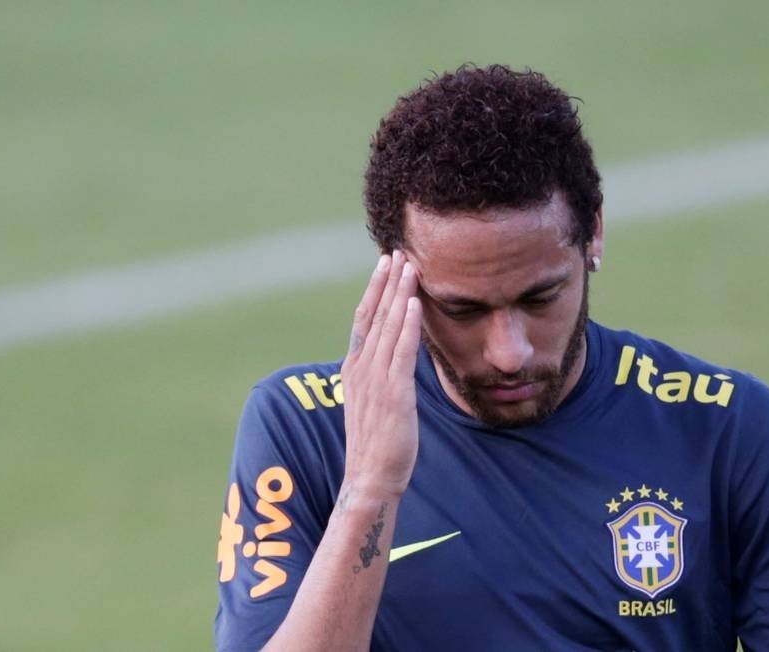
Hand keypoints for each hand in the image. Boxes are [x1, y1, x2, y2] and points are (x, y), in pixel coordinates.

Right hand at [339, 251, 421, 498]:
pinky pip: (401, 351)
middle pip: (373, 314)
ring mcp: (375, 380)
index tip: (385, 263)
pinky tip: (415, 302)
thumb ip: (377, 376)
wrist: (369, 479)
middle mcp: (360, 368)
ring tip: (409, 265)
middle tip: (396, 251)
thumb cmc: (376, 445)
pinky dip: (408, 324)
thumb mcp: (371, 402)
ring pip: (388, 326)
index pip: (363, 319)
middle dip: (386, 281)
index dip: (374, 289)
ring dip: (399, 293)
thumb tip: (389, 358)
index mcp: (353, 368)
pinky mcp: (394, 393)